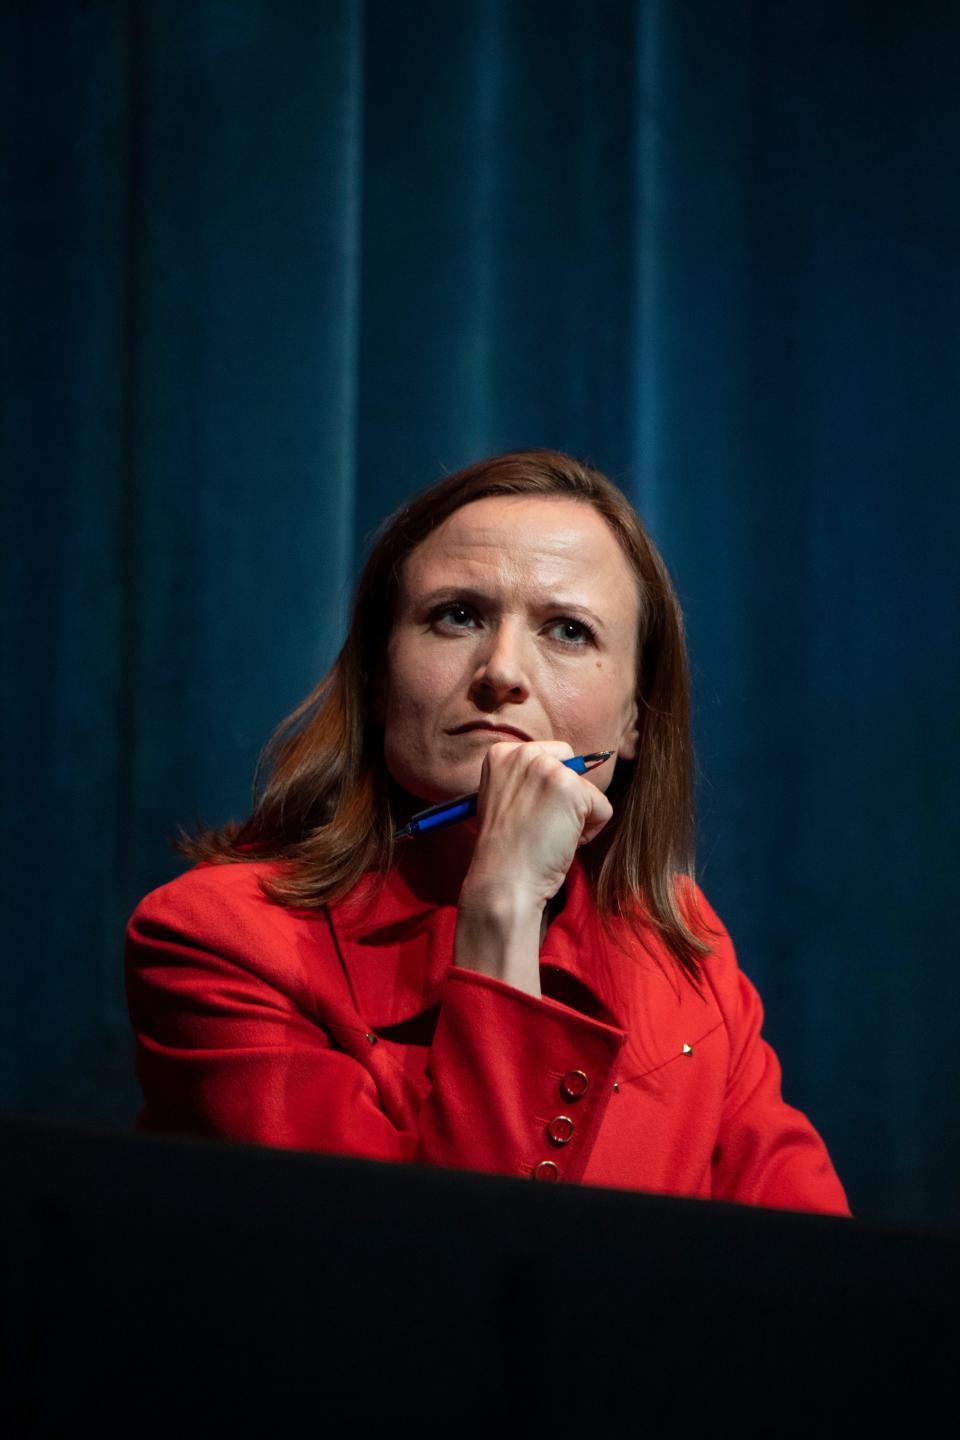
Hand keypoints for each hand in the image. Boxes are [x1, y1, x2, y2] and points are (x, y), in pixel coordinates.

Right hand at [460, 739, 613, 918]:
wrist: (504, 881)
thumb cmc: (506, 851)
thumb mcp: (504, 800)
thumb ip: (527, 781)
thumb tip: (568, 773)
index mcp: (502, 754)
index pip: (552, 756)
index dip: (548, 790)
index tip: (529, 814)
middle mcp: (524, 754)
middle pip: (573, 767)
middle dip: (567, 797)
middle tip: (541, 825)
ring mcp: (548, 769)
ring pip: (588, 790)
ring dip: (578, 818)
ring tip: (549, 837)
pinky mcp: (572, 789)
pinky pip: (603, 808)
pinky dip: (590, 831)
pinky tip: (562, 843)